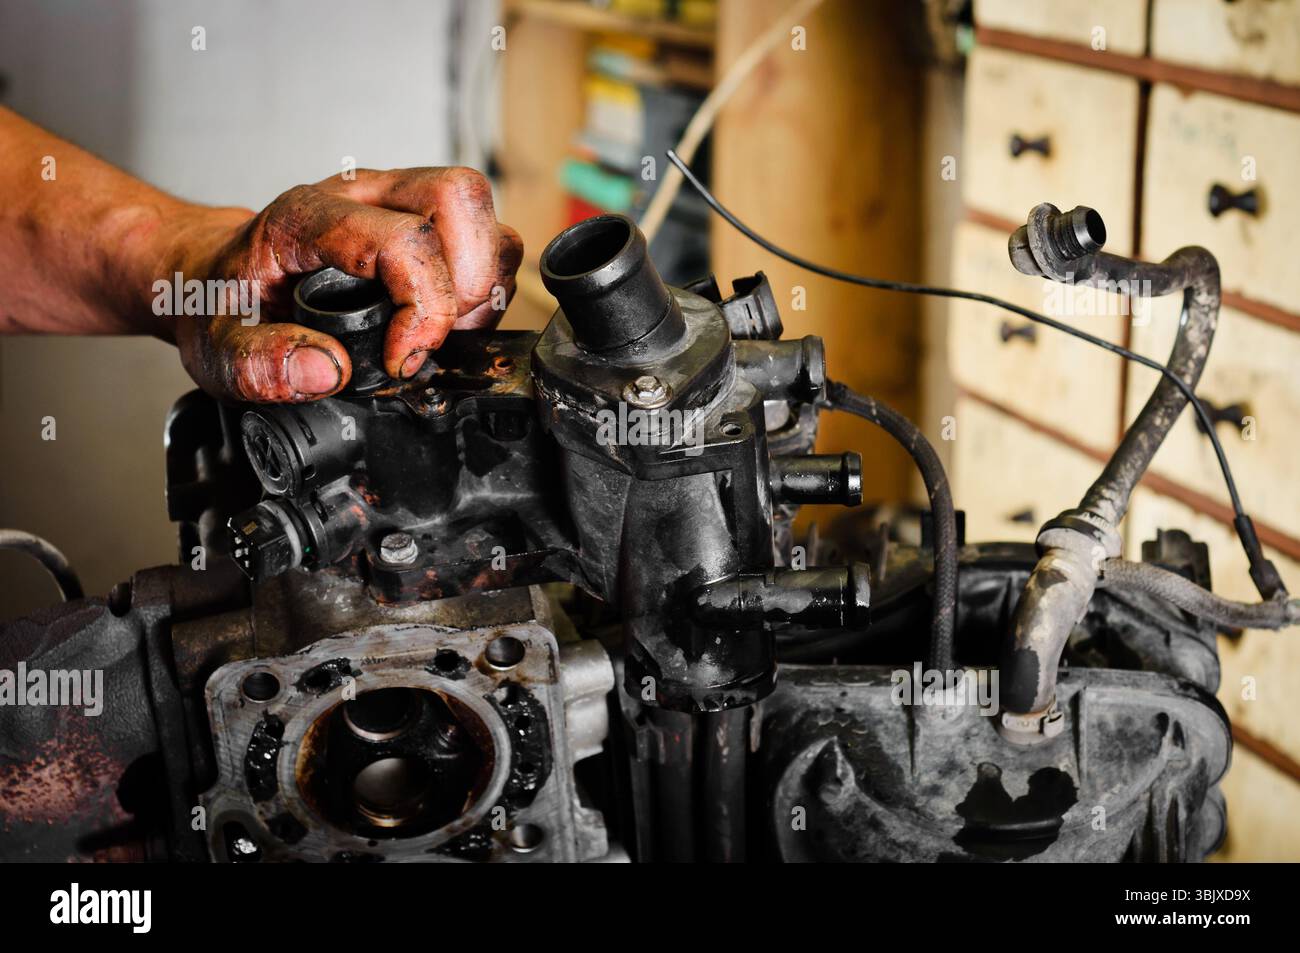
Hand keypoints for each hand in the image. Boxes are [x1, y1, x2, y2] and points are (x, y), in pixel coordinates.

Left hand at [170, 167, 522, 401]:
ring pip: (480, 213)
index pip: (405, 239)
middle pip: (459, 199)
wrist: (212, 276)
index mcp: (309, 215)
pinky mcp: (418, 218)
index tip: (402, 359)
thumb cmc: (222, 302)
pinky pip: (480, 235)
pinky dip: (480, 285)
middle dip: (466, 284)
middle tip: (434, 338)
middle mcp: (360, 194)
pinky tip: (443, 320)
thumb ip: (261, 363)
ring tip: (440, 331)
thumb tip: (328, 371)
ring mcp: (394, 199)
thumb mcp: (217, 347)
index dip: (424, 308)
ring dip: (480, 284)